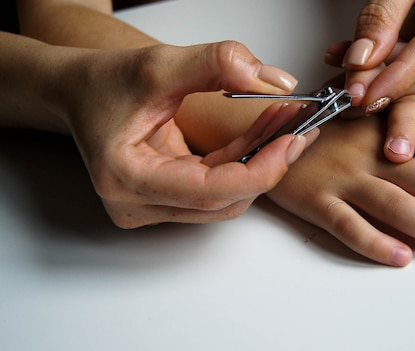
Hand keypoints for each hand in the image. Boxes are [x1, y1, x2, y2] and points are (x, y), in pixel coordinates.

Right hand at [61, 41, 309, 227]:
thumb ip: (217, 63)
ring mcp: (151, 206)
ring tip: (286, 123)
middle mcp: (136, 203)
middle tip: (300, 127)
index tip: (291, 142)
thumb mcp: (160, 63)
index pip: (208, 192)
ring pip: (225, 197)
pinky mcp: (166, 199)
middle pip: (222, 200)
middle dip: (267, 164)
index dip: (258, 171)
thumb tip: (275, 79)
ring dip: (260, 162)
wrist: (80, 92)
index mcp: (125, 178)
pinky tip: (266, 132)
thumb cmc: (105, 82)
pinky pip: (217, 187)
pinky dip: (244, 160)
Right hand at [267, 114, 414, 266]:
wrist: (266, 130)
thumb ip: (405, 136)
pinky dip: (373, 241)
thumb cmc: (325, 129)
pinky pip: (346, 224)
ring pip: (394, 203)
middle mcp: (369, 152)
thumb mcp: (367, 122)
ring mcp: (341, 176)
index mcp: (388, 130)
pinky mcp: (314, 198)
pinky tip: (401, 258)